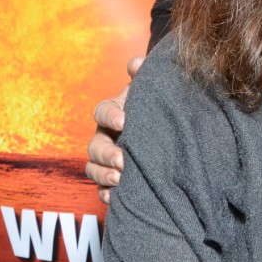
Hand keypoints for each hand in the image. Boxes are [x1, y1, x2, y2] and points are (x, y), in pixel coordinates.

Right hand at [86, 55, 144, 203]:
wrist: (168, 131)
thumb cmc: (157, 108)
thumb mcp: (153, 90)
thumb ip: (146, 74)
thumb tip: (138, 63)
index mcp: (113, 112)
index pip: (102, 111)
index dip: (110, 115)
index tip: (124, 120)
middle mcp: (105, 136)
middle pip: (94, 145)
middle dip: (106, 153)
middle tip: (123, 160)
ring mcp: (106, 159)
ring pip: (92, 168)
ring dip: (103, 174)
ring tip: (120, 179)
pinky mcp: (111, 180)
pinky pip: (101, 189)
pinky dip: (105, 194)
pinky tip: (115, 198)